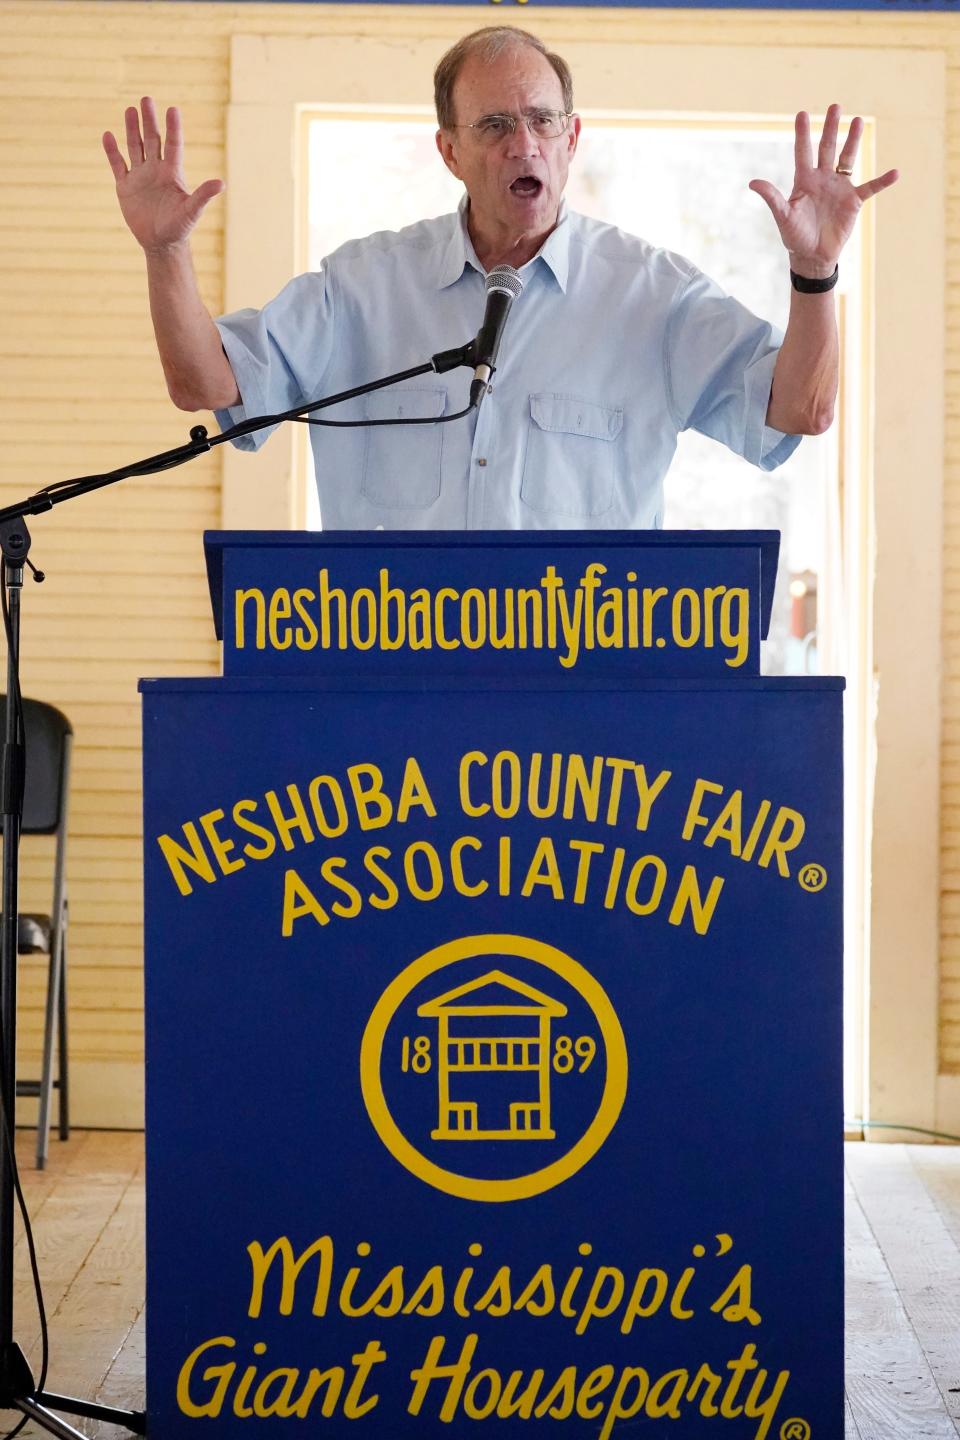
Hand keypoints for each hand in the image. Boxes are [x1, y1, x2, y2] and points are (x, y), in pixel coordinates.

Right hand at [102, 97, 223, 253]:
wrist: (161, 243)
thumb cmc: (180, 227)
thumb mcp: (192, 211)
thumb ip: (204, 195)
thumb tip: (221, 182)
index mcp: (172, 173)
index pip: (173, 145)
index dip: (173, 128)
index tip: (172, 109)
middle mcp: (156, 169)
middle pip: (152, 139)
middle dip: (149, 120)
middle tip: (146, 99)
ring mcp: (140, 176)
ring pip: (134, 147)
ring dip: (131, 129)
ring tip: (130, 110)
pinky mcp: (125, 186)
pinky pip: (117, 164)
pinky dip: (112, 151)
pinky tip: (108, 135)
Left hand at [749, 105, 898, 278]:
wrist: (812, 255)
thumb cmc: (794, 236)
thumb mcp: (782, 216)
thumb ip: (772, 197)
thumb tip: (752, 182)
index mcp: (804, 180)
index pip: (803, 152)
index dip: (803, 134)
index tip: (802, 114)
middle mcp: (823, 179)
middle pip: (828, 148)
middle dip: (831, 128)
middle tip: (835, 106)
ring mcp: (839, 187)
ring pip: (847, 159)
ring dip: (853, 141)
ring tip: (857, 121)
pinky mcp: (853, 201)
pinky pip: (870, 187)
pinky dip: (882, 181)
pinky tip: (895, 172)